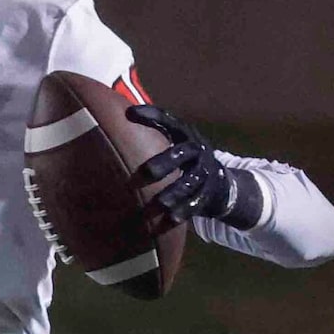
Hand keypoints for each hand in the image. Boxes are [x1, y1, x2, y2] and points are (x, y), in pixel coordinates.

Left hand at [125, 104, 257, 230]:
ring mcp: (205, 172)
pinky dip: (184, 211)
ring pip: (190, 182)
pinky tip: (170, 219)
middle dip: (164, 162)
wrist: (220, 183)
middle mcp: (196, 151)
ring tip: (159, 204)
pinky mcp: (208, 193)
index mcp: (185, 136)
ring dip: (173, 193)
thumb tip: (114, 122)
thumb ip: (150, 136)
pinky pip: (197, 203)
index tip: (130, 114)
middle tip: (145, 173)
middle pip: (181, 153)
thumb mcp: (172, 144)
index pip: (169, 122)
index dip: (152, 116)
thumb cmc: (182, 162)